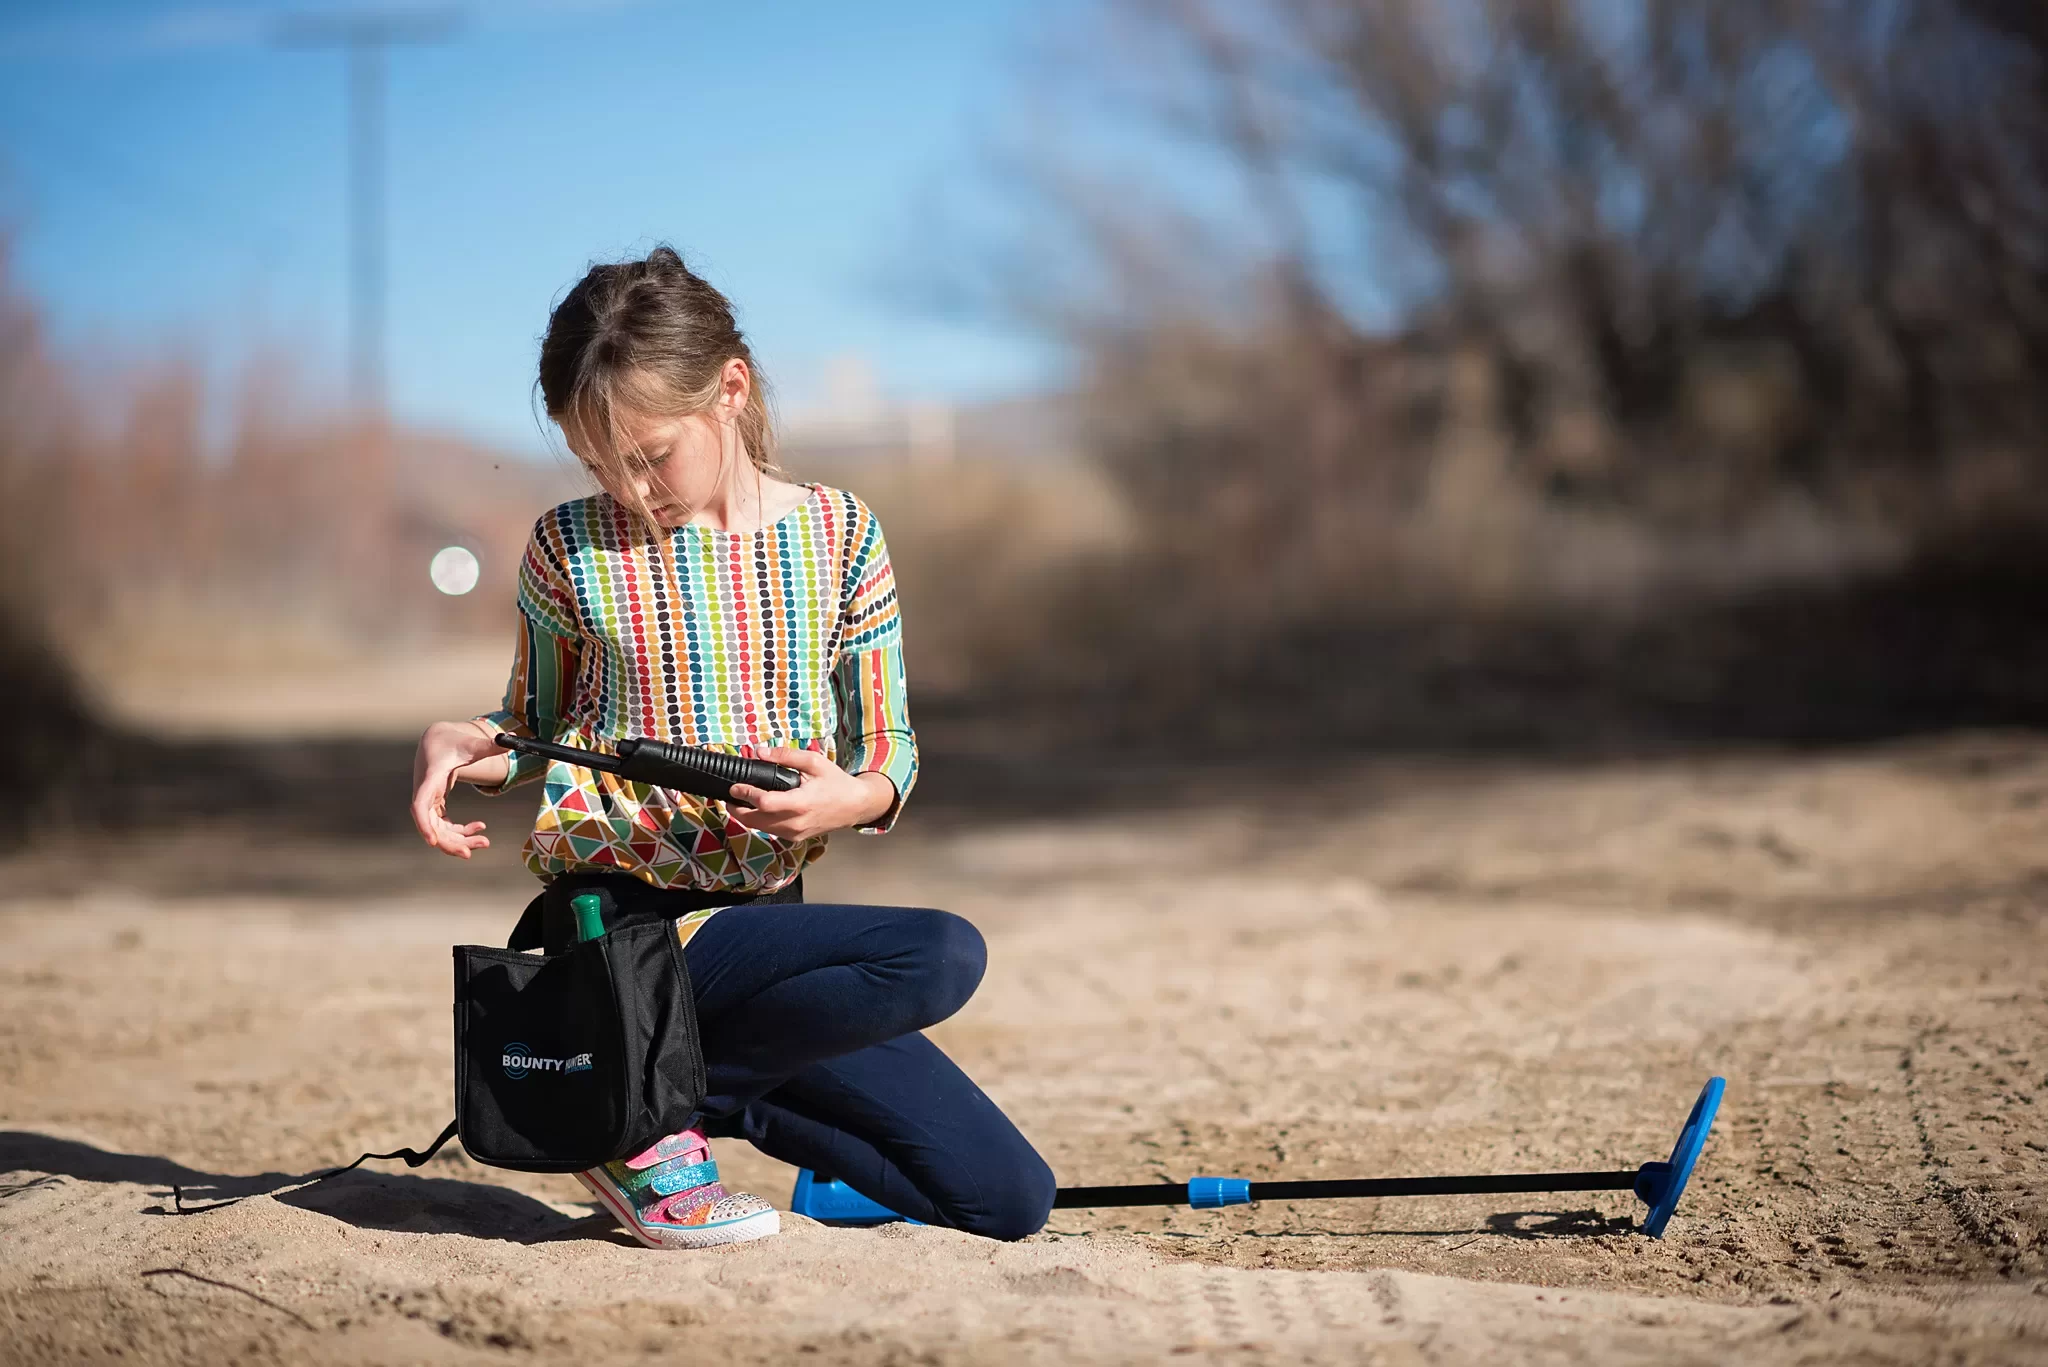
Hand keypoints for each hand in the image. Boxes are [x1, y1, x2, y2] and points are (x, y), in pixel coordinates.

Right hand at [410, 720, 506, 858]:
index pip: (420, 805)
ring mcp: (428, 801)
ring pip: (438, 830)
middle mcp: (425, 793)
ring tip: (485, 842)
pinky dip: (460, 831)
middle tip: (478, 847)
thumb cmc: (453, 742)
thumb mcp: (471, 744)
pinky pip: (444, 825)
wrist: (437, 740)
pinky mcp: (435, 805)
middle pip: (431, 825)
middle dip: (451, 841)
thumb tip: (513, 739)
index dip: (424, 825)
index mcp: (430, 778)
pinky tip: (481, 827)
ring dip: (459, 840)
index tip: (433, 842)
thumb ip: (491, 745)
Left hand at [725, 745, 896, 840]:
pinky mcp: (795, 838)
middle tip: (730, 796)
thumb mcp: (814, 762)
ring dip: (746, 816)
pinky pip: (771, 831)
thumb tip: (760, 752)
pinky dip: (760, 821)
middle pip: (755, 821)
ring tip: (739, 802)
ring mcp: (794, 833)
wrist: (855, 806)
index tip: (733, 786)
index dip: (745, 794)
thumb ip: (786, 756)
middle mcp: (794, 823)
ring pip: (760, 828)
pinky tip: (758, 809)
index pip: (763, 803)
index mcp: (800, 803)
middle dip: (737, 809)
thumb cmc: (836, 783)